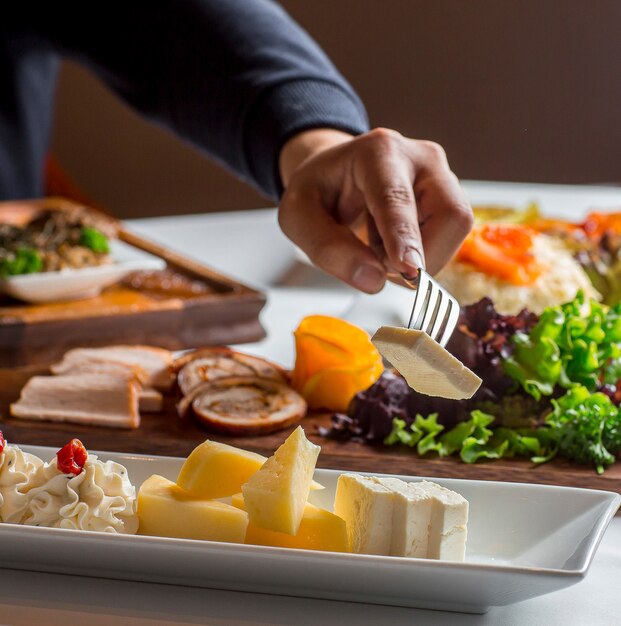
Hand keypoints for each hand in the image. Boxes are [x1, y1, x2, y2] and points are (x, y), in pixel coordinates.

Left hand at [278, 127, 472, 292]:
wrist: (336, 176)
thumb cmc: (318, 191)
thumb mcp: (298, 218)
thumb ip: (327, 248)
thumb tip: (373, 280)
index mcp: (378, 152)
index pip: (397, 198)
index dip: (404, 235)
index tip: (408, 267)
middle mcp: (421, 159)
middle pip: (450, 214)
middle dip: (421, 257)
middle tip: (380, 265)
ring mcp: (442, 177)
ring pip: (455, 231)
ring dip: (418, 259)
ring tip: (380, 249)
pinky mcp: (449, 199)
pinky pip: (450, 240)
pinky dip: (420, 257)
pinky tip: (393, 245)